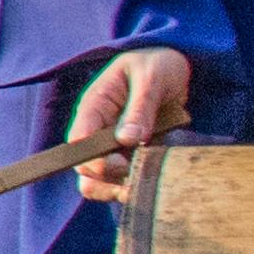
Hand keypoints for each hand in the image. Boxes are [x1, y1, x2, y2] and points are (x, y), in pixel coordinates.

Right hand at [67, 47, 195, 203]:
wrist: (174, 65)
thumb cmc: (158, 65)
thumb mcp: (151, 77)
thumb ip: (140, 107)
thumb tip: (129, 139)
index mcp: (94, 107)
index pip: (79, 142)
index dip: (95, 160)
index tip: (123, 163)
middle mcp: (97, 130)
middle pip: (85, 169)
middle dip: (109, 178)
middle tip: (141, 172)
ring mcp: (111, 146)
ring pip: (99, 182)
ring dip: (119, 188)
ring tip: (147, 181)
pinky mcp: (129, 156)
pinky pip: (120, 182)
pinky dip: (133, 187)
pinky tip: (154, 181)